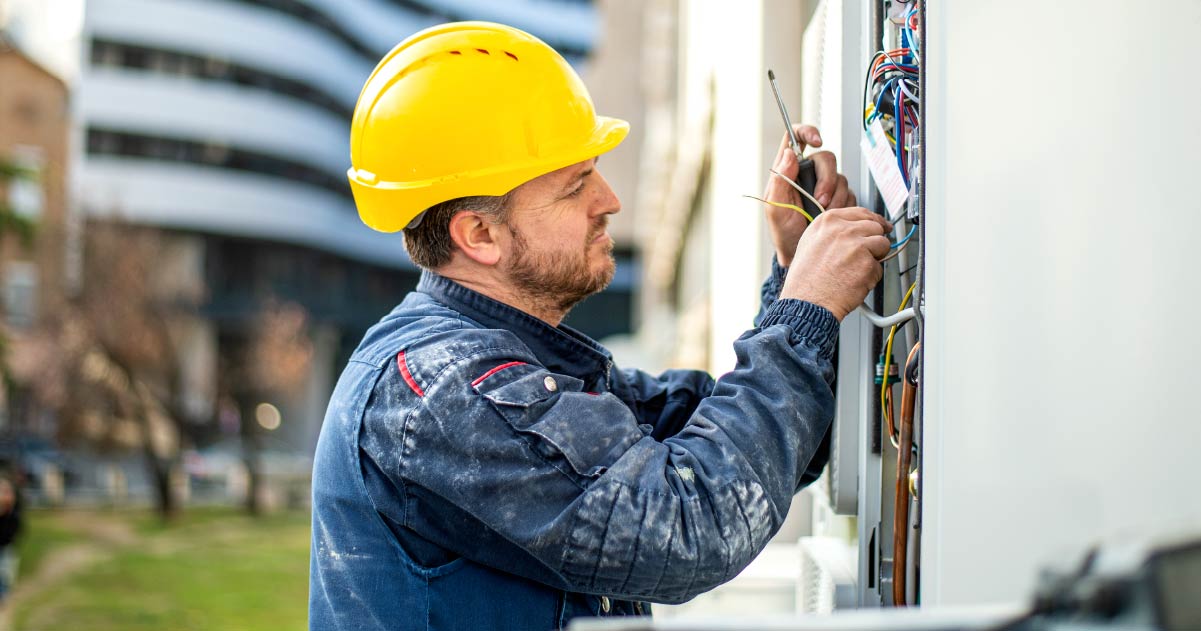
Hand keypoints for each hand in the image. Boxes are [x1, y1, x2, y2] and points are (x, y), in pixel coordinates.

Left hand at [763, 125, 855, 266]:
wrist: (801, 253)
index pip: (796, 138)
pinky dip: (844, 205)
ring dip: (835, 197)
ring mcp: (826, 185)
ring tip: (823, 214)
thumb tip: (788, 153)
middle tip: (820, 200)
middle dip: (827, 180)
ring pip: (840, 177)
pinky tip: (833, 216)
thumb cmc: (784, 232)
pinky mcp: (840, 198)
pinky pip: (850, 193)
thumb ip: (780, 180)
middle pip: (826, 158)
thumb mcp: (775, 209)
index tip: (816, 141)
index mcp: (789, 171)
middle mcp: (808, 174)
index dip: (807, 132)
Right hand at [780, 207, 890, 320]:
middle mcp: (842, 229)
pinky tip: (853, 282)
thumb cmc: (806, 280)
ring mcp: (856, 245)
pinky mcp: (867, 263)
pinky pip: (879, 268)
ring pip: (883, 244)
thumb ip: (833, 232)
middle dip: (874, 241)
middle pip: (875, 226)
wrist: (807, 302)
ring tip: (855, 270)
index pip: (861, 212)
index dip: (872, 222)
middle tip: (865, 255)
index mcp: (827, 221)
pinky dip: (871, 277)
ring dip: (875, 258)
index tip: (879, 227)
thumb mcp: (811, 244)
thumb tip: (857, 229)